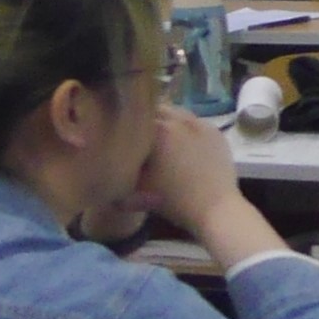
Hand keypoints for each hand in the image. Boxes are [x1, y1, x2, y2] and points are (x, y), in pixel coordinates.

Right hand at [134, 113, 290, 271]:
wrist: (215, 208)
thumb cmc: (173, 200)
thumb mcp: (137, 191)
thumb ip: (119, 180)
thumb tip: (101, 181)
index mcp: (159, 130)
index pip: (135, 115)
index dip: (127, 123)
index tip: (123, 132)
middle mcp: (180, 120)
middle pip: (157, 110)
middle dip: (147, 119)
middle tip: (141, 134)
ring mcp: (201, 124)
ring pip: (178, 113)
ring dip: (167, 121)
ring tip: (162, 137)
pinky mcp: (216, 132)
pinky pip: (196, 122)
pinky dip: (186, 127)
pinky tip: (183, 142)